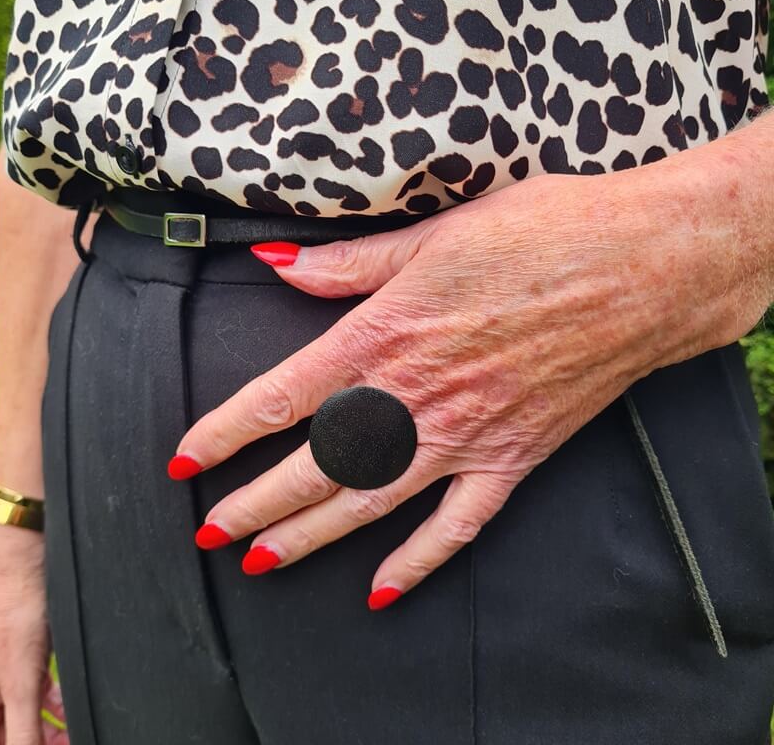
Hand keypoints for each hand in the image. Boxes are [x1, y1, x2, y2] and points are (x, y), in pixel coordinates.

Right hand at [0, 524, 67, 744]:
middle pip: (9, 737)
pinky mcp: (26, 661)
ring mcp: (6, 678)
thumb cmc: (15, 624)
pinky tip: (72, 710)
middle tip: (68, 743)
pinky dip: (54, 705)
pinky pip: (39, 694)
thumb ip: (23, 732)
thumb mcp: (21, 687)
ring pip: (27, 717)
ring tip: (74, 733)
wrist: (27, 571)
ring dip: (49, 729)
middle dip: (39, 743)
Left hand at [171, 158, 756, 608]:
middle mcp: (415, 397)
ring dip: (310, 538)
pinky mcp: (513, 457)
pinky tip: (382, 591)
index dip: (224, 432)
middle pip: (314, 464)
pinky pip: (458, 525)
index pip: (280, 397)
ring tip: (263, 563)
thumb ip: (349, 264)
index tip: (184, 460)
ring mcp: (465, 436)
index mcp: (385, 336)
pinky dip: (418, 563)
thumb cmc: (542, 233)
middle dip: (253, 503)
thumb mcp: (434, 235)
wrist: (640, 265)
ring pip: (369, 504)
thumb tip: (280, 264)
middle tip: (211, 531)